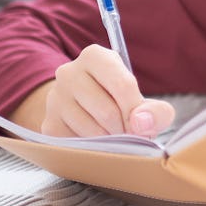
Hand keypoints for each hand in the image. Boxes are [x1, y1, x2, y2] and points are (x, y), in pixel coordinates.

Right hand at [42, 44, 174, 136]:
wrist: (83, 110)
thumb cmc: (117, 103)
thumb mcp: (142, 102)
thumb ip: (156, 112)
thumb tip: (141, 124)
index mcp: (95, 57)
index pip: (123, 86)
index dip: (138, 112)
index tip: (143, 126)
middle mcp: (68, 72)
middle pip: (108, 112)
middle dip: (125, 130)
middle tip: (128, 134)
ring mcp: (55, 98)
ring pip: (93, 131)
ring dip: (110, 142)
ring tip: (113, 135)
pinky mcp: (49, 124)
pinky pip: (78, 145)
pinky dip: (93, 149)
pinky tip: (95, 140)